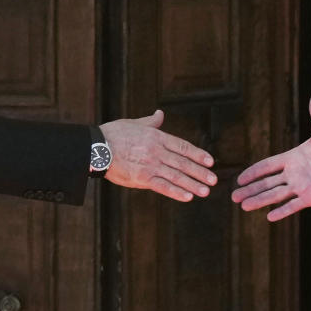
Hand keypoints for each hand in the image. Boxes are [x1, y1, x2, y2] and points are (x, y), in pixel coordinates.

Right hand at [100, 110, 215, 201]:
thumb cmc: (113, 134)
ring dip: (192, 184)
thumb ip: (151, 122)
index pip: (182, 146)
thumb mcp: (135, 123)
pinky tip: (188, 197)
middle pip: (183, 163)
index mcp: (157, 137)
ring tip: (205, 191)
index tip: (210, 162)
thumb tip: (160, 114)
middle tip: (213, 180)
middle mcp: (157, 151)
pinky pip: (162, 186)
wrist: (97, 148)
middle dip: (200, 172)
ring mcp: (150, 165)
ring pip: (176, 176)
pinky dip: (176, 192)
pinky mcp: (142, 178)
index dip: (198, 154)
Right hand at [231, 89, 310, 220]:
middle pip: (266, 183)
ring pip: (275, 195)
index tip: (239, 178)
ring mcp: (302, 186)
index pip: (268, 166)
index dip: (253, 171)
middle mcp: (295, 174)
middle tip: (233, 196)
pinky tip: (269, 217)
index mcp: (294, 157)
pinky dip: (281, 212)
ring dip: (259, 200)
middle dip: (250, 189)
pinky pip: (293, 206)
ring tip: (243, 207)